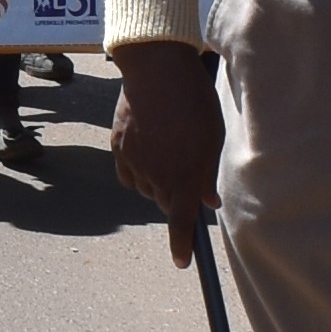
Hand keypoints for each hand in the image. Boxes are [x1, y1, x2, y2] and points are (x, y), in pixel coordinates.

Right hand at [113, 44, 221, 266]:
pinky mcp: (118, 148)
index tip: (182, 262)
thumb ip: (208, 172)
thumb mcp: (212, 136)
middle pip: (165, 203)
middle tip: (186, 173)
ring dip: (157, 182)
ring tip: (168, 152)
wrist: (157, 69)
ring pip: (146, 189)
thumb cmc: (194, 100)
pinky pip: (128, 174)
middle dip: (177, 196)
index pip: (181, 223)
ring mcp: (135, 163)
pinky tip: (147, 152)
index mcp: (185, 176)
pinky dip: (138, 171)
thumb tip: (209, 200)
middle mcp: (157, 176)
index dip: (181, 245)